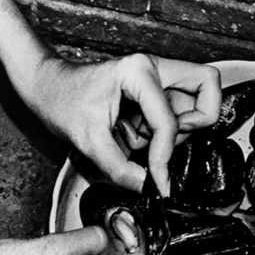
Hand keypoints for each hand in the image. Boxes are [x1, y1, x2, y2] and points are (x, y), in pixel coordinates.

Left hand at [17, 53, 221, 195]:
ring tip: (137, 137)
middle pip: (207, 87)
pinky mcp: (155, 90)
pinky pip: (179, 112)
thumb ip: (120, 168)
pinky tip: (135, 133)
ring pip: (196, 103)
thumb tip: (148, 187)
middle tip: (167, 141)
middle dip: (194, 122)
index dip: (165, 155)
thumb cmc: (62, 101)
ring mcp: (158, 76)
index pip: (170, 120)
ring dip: (173, 130)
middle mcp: (154, 67)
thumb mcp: (88, 141)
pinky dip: (163, 131)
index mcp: (138, 72)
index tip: (158, 179)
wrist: (47, 88)